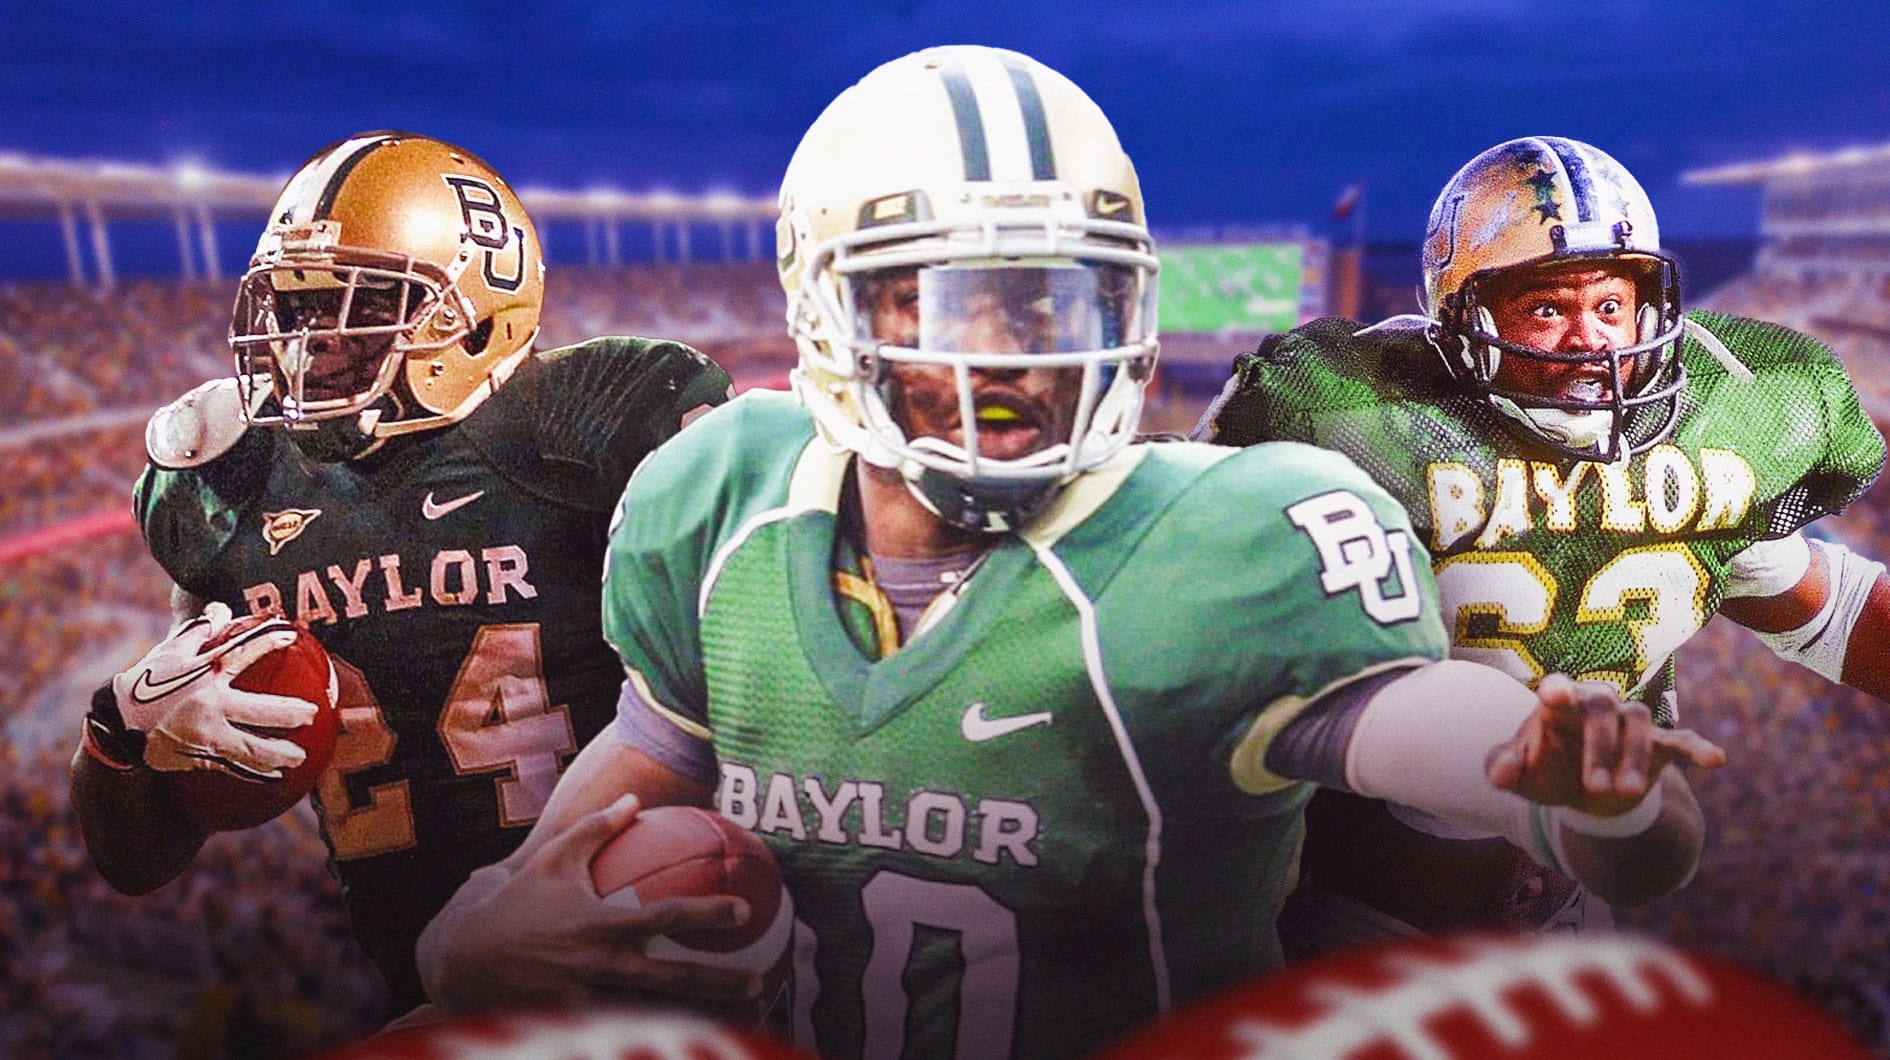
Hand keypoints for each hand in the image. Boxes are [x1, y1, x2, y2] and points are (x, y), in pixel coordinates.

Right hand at [110, 602, 317, 778]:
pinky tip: (274, 777)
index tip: (291, 635)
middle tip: (314, 714)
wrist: (115, 726)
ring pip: (249, 749)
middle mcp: (209, 708)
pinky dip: (254, 773)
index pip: (243, 654)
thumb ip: (199, 632)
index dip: (268, 642)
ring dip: (277, 754)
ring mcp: (205, 737)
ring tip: (299, 757)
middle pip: (259, 711)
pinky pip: (232, 768)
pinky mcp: (198, 758)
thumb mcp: (169, 652)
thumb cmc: (146, 683)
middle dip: (289, 713)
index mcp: (204, 677)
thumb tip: (221, 609)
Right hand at [425, 795, 760, 1014]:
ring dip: (694, 1019)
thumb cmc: (515, 903)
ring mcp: (587, 1000)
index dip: (705, 913)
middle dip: (719, 983)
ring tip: (739, 1021)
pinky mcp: (572, 1023)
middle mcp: (599, 965)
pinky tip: (686, 1038)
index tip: (742, 910)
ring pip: (650, 1014)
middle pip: (672, 980)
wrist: (463, 959)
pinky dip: (652, 1033)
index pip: (664, 917)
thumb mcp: (554, 859)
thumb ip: (598, 829)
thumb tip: (636, 799)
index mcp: (600, 924)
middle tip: (760, 983)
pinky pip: (620, 1028)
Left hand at [1486, 673, 1725, 815]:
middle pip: (1602, 706)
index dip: (1556, 690)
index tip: (1553, 696)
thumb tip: (1499, 775)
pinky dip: (1698, 748)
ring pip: (1638, 722)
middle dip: (1599, 746)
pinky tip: (1716, 760)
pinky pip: (1682, 739)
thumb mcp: (1519, 774)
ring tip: (1625, 792)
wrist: (1579, 791)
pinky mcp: (1659, 744)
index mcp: (1558, 703)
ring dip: (1632, 756)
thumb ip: (1503, 769)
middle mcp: (1597, 703)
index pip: (1558, 687)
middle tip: (1593, 787)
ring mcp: (1629, 722)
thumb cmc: (1544, 769)